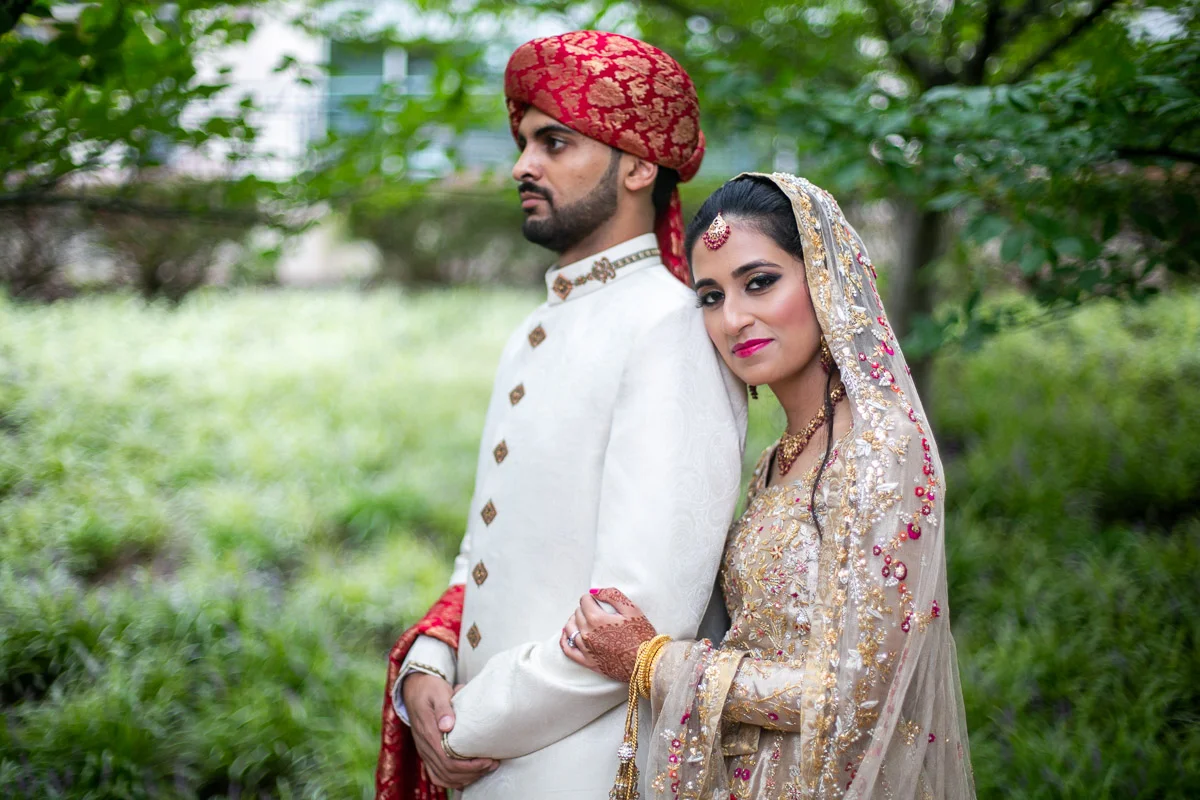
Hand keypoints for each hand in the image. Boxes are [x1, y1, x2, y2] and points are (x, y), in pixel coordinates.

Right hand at [401, 672, 498, 788]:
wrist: (415, 689)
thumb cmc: (430, 689)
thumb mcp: (438, 693)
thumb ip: (443, 708)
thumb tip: (447, 726)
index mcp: (428, 732)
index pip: (448, 760)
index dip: (469, 766)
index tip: (487, 760)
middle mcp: (425, 746)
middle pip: (448, 771)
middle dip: (472, 772)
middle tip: (492, 765)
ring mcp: (424, 751)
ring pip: (443, 776)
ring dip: (465, 777)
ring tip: (484, 770)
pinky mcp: (426, 752)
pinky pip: (436, 774)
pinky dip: (452, 780)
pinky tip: (466, 777)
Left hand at [560, 588, 655, 682]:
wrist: (647, 663)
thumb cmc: (642, 636)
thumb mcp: (632, 610)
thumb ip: (612, 595)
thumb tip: (594, 591)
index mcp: (597, 619)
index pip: (584, 601)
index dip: (592, 598)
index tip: (599, 601)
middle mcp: (587, 634)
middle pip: (577, 613)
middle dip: (585, 609)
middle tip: (597, 611)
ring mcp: (585, 649)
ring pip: (570, 628)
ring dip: (575, 621)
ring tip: (584, 620)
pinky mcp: (587, 661)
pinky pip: (568, 649)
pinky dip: (565, 640)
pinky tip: (567, 634)